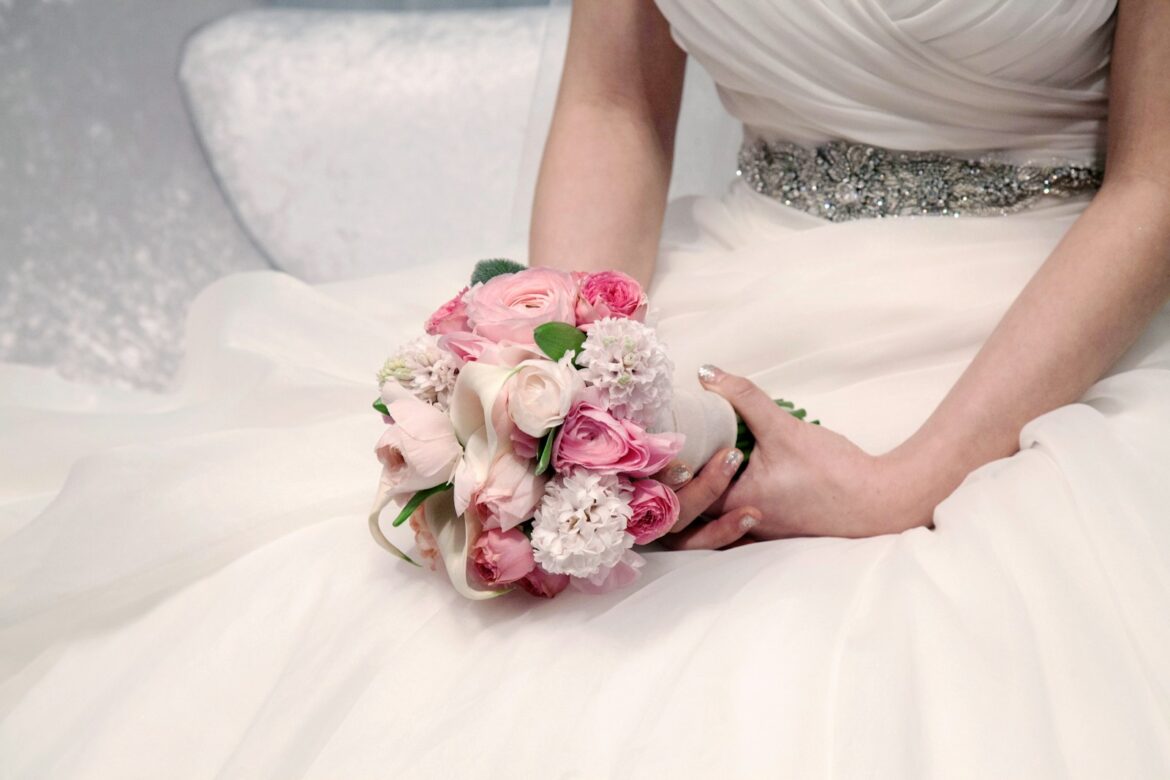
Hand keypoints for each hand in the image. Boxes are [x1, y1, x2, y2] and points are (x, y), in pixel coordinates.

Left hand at [666, 365, 936, 547]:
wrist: (879, 501)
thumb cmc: (834, 472)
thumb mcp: (783, 428)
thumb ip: (742, 397)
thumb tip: (706, 372)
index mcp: (734, 505)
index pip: (681, 493)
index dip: (668, 469)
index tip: (665, 439)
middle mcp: (739, 525)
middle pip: (689, 510)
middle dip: (678, 481)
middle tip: (675, 448)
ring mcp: (756, 531)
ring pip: (710, 517)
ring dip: (700, 491)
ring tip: (699, 458)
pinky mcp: (772, 528)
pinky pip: (733, 519)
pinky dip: (722, 499)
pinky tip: (729, 470)